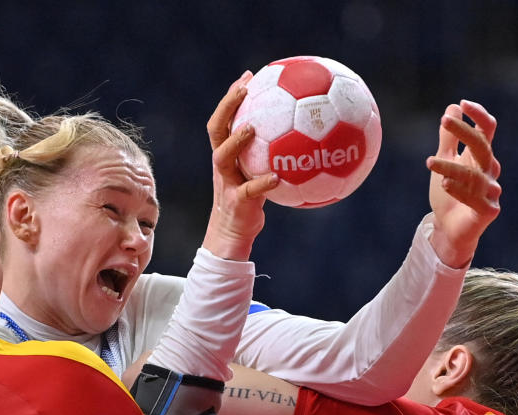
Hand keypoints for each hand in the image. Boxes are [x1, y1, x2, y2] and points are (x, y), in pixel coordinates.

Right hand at [202, 72, 279, 261]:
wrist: (233, 235)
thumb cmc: (250, 203)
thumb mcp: (258, 175)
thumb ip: (272, 157)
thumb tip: (302, 138)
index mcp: (226, 155)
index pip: (222, 119)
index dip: (231, 97)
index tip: (248, 76)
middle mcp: (222, 165)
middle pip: (216, 129)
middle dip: (228, 106)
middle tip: (244, 88)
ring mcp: (226, 182)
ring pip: (223, 156)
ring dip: (237, 140)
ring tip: (251, 128)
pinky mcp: (236, 202)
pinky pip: (249, 190)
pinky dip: (262, 183)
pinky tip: (278, 177)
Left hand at [426, 99, 501, 267]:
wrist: (449, 228)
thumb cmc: (449, 193)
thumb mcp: (444, 161)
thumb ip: (449, 138)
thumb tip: (452, 108)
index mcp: (482, 156)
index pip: (488, 130)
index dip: (479, 115)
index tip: (462, 104)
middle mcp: (490, 171)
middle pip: (482, 146)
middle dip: (463, 131)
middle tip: (443, 121)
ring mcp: (492, 191)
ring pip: (473, 174)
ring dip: (449, 166)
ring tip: (429, 162)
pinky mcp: (488, 211)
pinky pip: (475, 198)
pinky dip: (458, 190)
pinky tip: (444, 184)